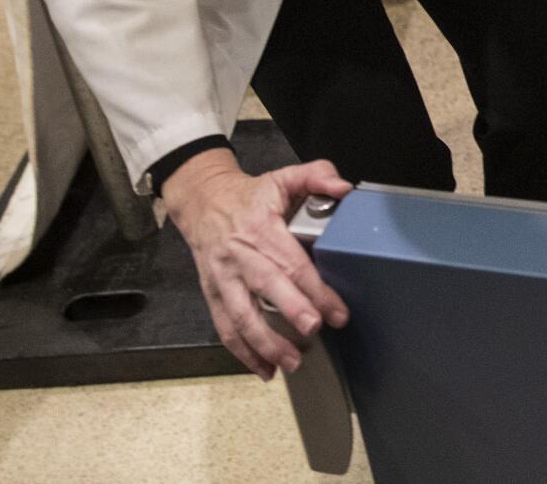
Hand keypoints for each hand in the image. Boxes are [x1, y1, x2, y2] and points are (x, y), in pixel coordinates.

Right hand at [163, 150, 351, 379]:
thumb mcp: (283, 177)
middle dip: (289, 312)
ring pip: (240, 316)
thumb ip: (317, 176)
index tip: (337, 311)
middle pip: (266, 288)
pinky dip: (242, 352)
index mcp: (261, 229)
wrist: (201, 201)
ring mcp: (222, 278)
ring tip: (291, 363)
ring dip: (264, 344)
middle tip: (312, 332)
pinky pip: (224, 327)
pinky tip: (263, 370)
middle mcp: (239, 256)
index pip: (291, 263)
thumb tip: (344, 188)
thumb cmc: (251, 195)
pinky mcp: (212, 293)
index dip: (315, 289)